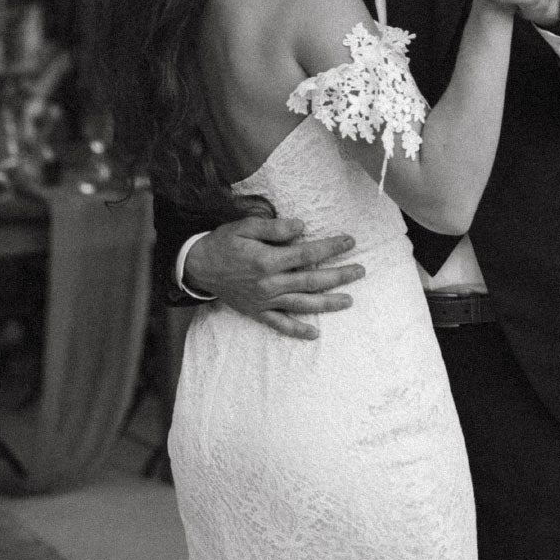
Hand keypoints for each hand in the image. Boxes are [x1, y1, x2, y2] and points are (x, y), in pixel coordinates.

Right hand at [183, 216, 364, 340]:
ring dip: (327, 303)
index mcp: (267, 260)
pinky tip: (314, 333)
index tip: (350, 241)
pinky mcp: (257, 312)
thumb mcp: (244, 226)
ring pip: (302, 305)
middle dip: (338, 275)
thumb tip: (301, 227)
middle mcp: (269, 284)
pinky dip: (297, 331)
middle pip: (311, 281)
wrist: (198, 267)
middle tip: (361, 271)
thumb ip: (273, 227)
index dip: (331, 247)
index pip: (307, 254)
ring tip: (349, 300)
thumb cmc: (223, 242)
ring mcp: (264, 301)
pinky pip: (280, 325)